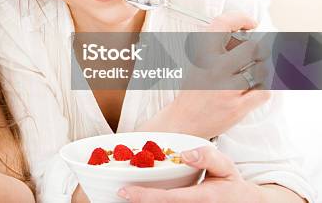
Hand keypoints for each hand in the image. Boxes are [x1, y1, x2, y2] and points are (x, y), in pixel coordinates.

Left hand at [118, 146, 262, 201]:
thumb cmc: (232, 186)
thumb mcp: (226, 167)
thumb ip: (207, 157)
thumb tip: (185, 155)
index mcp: (202, 199)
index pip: (167, 199)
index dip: (143, 196)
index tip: (123, 191)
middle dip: (138, 201)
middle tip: (120, 192)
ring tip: (129, 196)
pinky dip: (152, 202)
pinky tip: (142, 199)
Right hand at [138, 12, 271, 138]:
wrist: (184, 121)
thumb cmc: (193, 93)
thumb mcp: (196, 63)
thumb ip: (215, 48)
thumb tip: (243, 34)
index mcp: (201, 56)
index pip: (221, 24)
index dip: (240, 18)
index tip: (250, 23)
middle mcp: (214, 69)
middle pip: (252, 48)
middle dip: (258, 50)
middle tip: (255, 54)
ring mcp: (227, 88)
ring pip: (261, 69)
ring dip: (261, 71)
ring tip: (251, 74)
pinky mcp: (237, 107)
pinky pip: (264, 91)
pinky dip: (264, 88)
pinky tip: (254, 88)